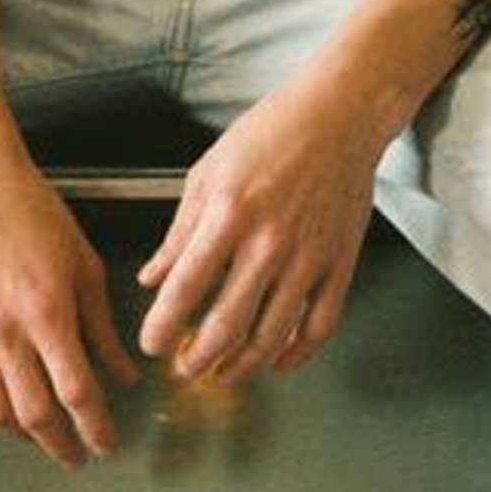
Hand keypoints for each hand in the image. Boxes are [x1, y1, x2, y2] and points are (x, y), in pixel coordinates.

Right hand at [0, 148, 136, 467]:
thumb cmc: (31, 214)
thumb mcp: (85, 266)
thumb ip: (103, 327)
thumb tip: (122, 373)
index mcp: (46, 311)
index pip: (77, 392)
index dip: (95, 428)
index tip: (106, 444)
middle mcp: (3, 330)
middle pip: (34, 415)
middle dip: (61, 445)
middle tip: (77, 456)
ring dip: (21, 433)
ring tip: (40, 433)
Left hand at [136, 77, 389, 388]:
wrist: (339, 117)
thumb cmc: (270, 135)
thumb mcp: (208, 174)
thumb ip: (180, 232)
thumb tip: (153, 277)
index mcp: (228, 215)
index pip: (185, 288)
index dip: (162, 326)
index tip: (151, 345)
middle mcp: (269, 242)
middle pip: (227, 325)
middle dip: (198, 360)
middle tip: (183, 370)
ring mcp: (309, 257)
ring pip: (272, 335)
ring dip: (242, 366)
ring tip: (221, 374)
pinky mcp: (339, 263)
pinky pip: (319, 325)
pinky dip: (297, 353)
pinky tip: (277, 361)